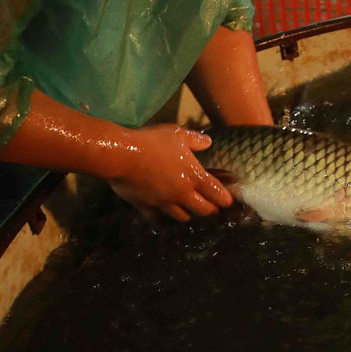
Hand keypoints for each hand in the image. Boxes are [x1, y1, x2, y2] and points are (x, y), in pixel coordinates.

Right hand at [109, 126, 232, 222]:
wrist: (122, 155)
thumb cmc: (152, 141)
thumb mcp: (176, 133)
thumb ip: (194, 139)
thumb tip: (208, 142)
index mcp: (194, 176)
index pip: (217, 193)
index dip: (225, 199)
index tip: (228, 201)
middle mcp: (182, 194)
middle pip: (203, 210)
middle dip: (210, 210)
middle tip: (212, 207)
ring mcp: (164, 203)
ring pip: (183, 217)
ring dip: (189, 214)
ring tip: (189, 209)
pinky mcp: (147, 208)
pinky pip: (158, 218)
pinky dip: (163, 216)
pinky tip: (162, 212)